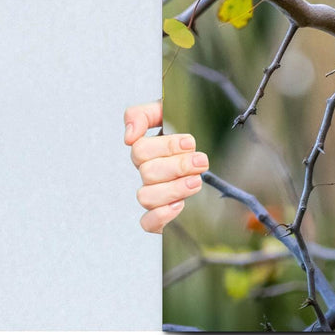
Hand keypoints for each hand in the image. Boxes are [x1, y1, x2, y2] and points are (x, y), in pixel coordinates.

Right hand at [124, 100, 207, 233]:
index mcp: (146, 150)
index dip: (165, 146)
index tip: (189, 142)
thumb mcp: (166, 111)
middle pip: (147, 173)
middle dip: (178, 166)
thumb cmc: (182, 127)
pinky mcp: (160, 215)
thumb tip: (128, 136)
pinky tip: (179, 204)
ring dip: (174, 189)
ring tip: (196, 180)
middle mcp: (146, 173)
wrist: (205, 150)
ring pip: (146, 197)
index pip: (140, 149)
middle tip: (201, 161)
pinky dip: (161, 216)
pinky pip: (147, 223)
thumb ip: (143, 114)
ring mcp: (152, 194)